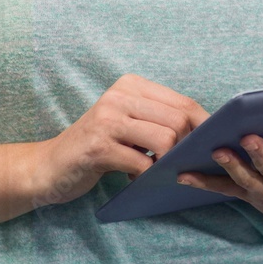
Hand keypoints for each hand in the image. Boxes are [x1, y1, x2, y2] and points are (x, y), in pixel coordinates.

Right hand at [34, 74, 209, 207]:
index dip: (204, 127)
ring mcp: (108, 119)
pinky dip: (147, 177)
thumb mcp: (128, 124)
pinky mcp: (98, 147)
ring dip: (168, 164)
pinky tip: (135, 178)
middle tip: (180, 166)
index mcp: (131, 85)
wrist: (49, 166)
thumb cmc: (98, 147)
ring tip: (155, 171)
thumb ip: (159, 121)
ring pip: (165, 140)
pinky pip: (142, 164)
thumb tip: (206, 133)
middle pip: (179, 121)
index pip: (183, 103)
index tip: (213, 146)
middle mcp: (120, 95)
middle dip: (187, 148)